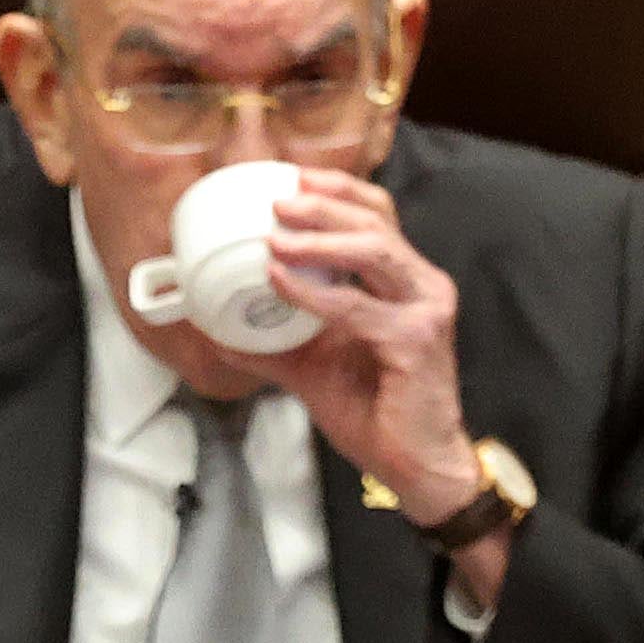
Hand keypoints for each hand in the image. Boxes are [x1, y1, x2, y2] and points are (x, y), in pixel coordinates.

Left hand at [250, 170, 483, 524]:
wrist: (415, 465)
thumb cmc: (376, 412)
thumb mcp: (313, 368)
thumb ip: (273, 345)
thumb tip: (218, 333)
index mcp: (403, 282)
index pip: (376, 215)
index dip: (336, 190)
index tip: (290, 177)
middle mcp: (421, 286)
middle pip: (376, 220)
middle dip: (324, 203)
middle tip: (276, 202)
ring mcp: (425, 311)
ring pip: (375, 250)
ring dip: (320, 239)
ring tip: (275, 237)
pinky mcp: (417, 342)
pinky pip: (359, 307)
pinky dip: (316, 293)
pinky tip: (281, 284)